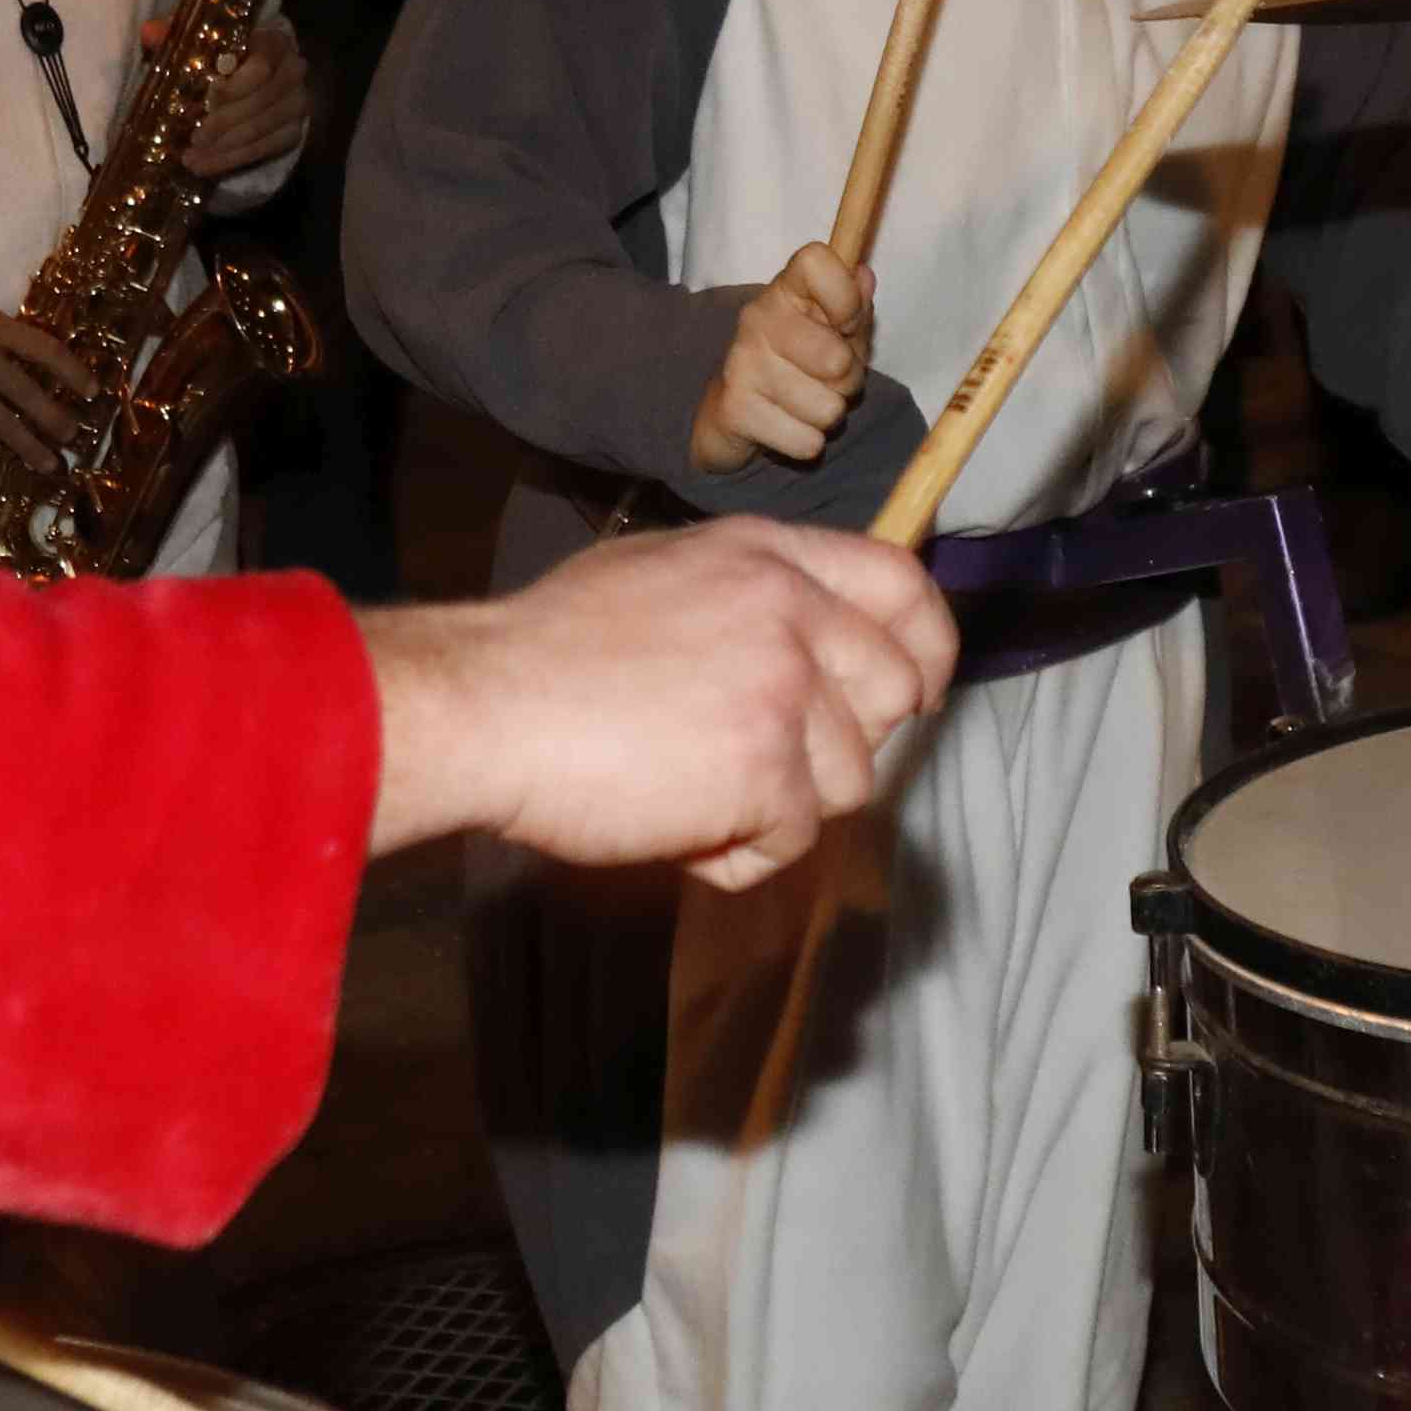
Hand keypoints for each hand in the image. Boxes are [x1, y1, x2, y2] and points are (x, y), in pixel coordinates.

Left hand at [182, 8, 306, 185]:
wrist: (256, 81)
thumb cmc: (222, 56)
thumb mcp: (200, 43)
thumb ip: (175, 35)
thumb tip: (150, 32)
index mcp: (273, 41)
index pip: (262, 64)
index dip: (236, 84)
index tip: (208, 97)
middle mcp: (293, 70)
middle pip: (262, 100)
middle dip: (226, 123)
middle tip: (195, 138)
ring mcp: (297, 103)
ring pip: (262, 129)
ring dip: (225, 148)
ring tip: (192, 159)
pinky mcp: (294, 131)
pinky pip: (265, 149)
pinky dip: (233, 160)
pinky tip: (206, 166)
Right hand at [367, 519, 959, 890]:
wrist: (484, 706)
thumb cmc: (543, 652)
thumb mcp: (660, 574)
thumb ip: (746, 596)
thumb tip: (801, 638)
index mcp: (765, 555)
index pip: (901, 583)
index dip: (926, 644)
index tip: (916, 690)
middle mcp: (790, 611)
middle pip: (894, 692)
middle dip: (844, 746)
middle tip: (770, 769)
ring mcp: (784, 689)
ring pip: (850, 779)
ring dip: (779, 808)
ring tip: (690, 795)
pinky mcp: (767, 770)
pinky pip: (793, 839)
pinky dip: (736, 855)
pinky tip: (674, 829)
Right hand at [688, 241, 874, 476]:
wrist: (732, 411)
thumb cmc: (798, 361)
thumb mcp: (834, 330)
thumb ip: (854, 305)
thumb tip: (864, 277)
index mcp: (786, 289)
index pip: (817, 261)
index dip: (847, 298)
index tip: (846, 324)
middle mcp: (757, 319)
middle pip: (837, 360)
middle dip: (848, 381)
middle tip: (829, 379)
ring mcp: (742, 363)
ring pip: (828, 409)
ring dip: (827, 414)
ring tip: (807, 401)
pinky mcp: (735, 409)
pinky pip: (807, 441)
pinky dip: (807, 442)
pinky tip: (788, 425)